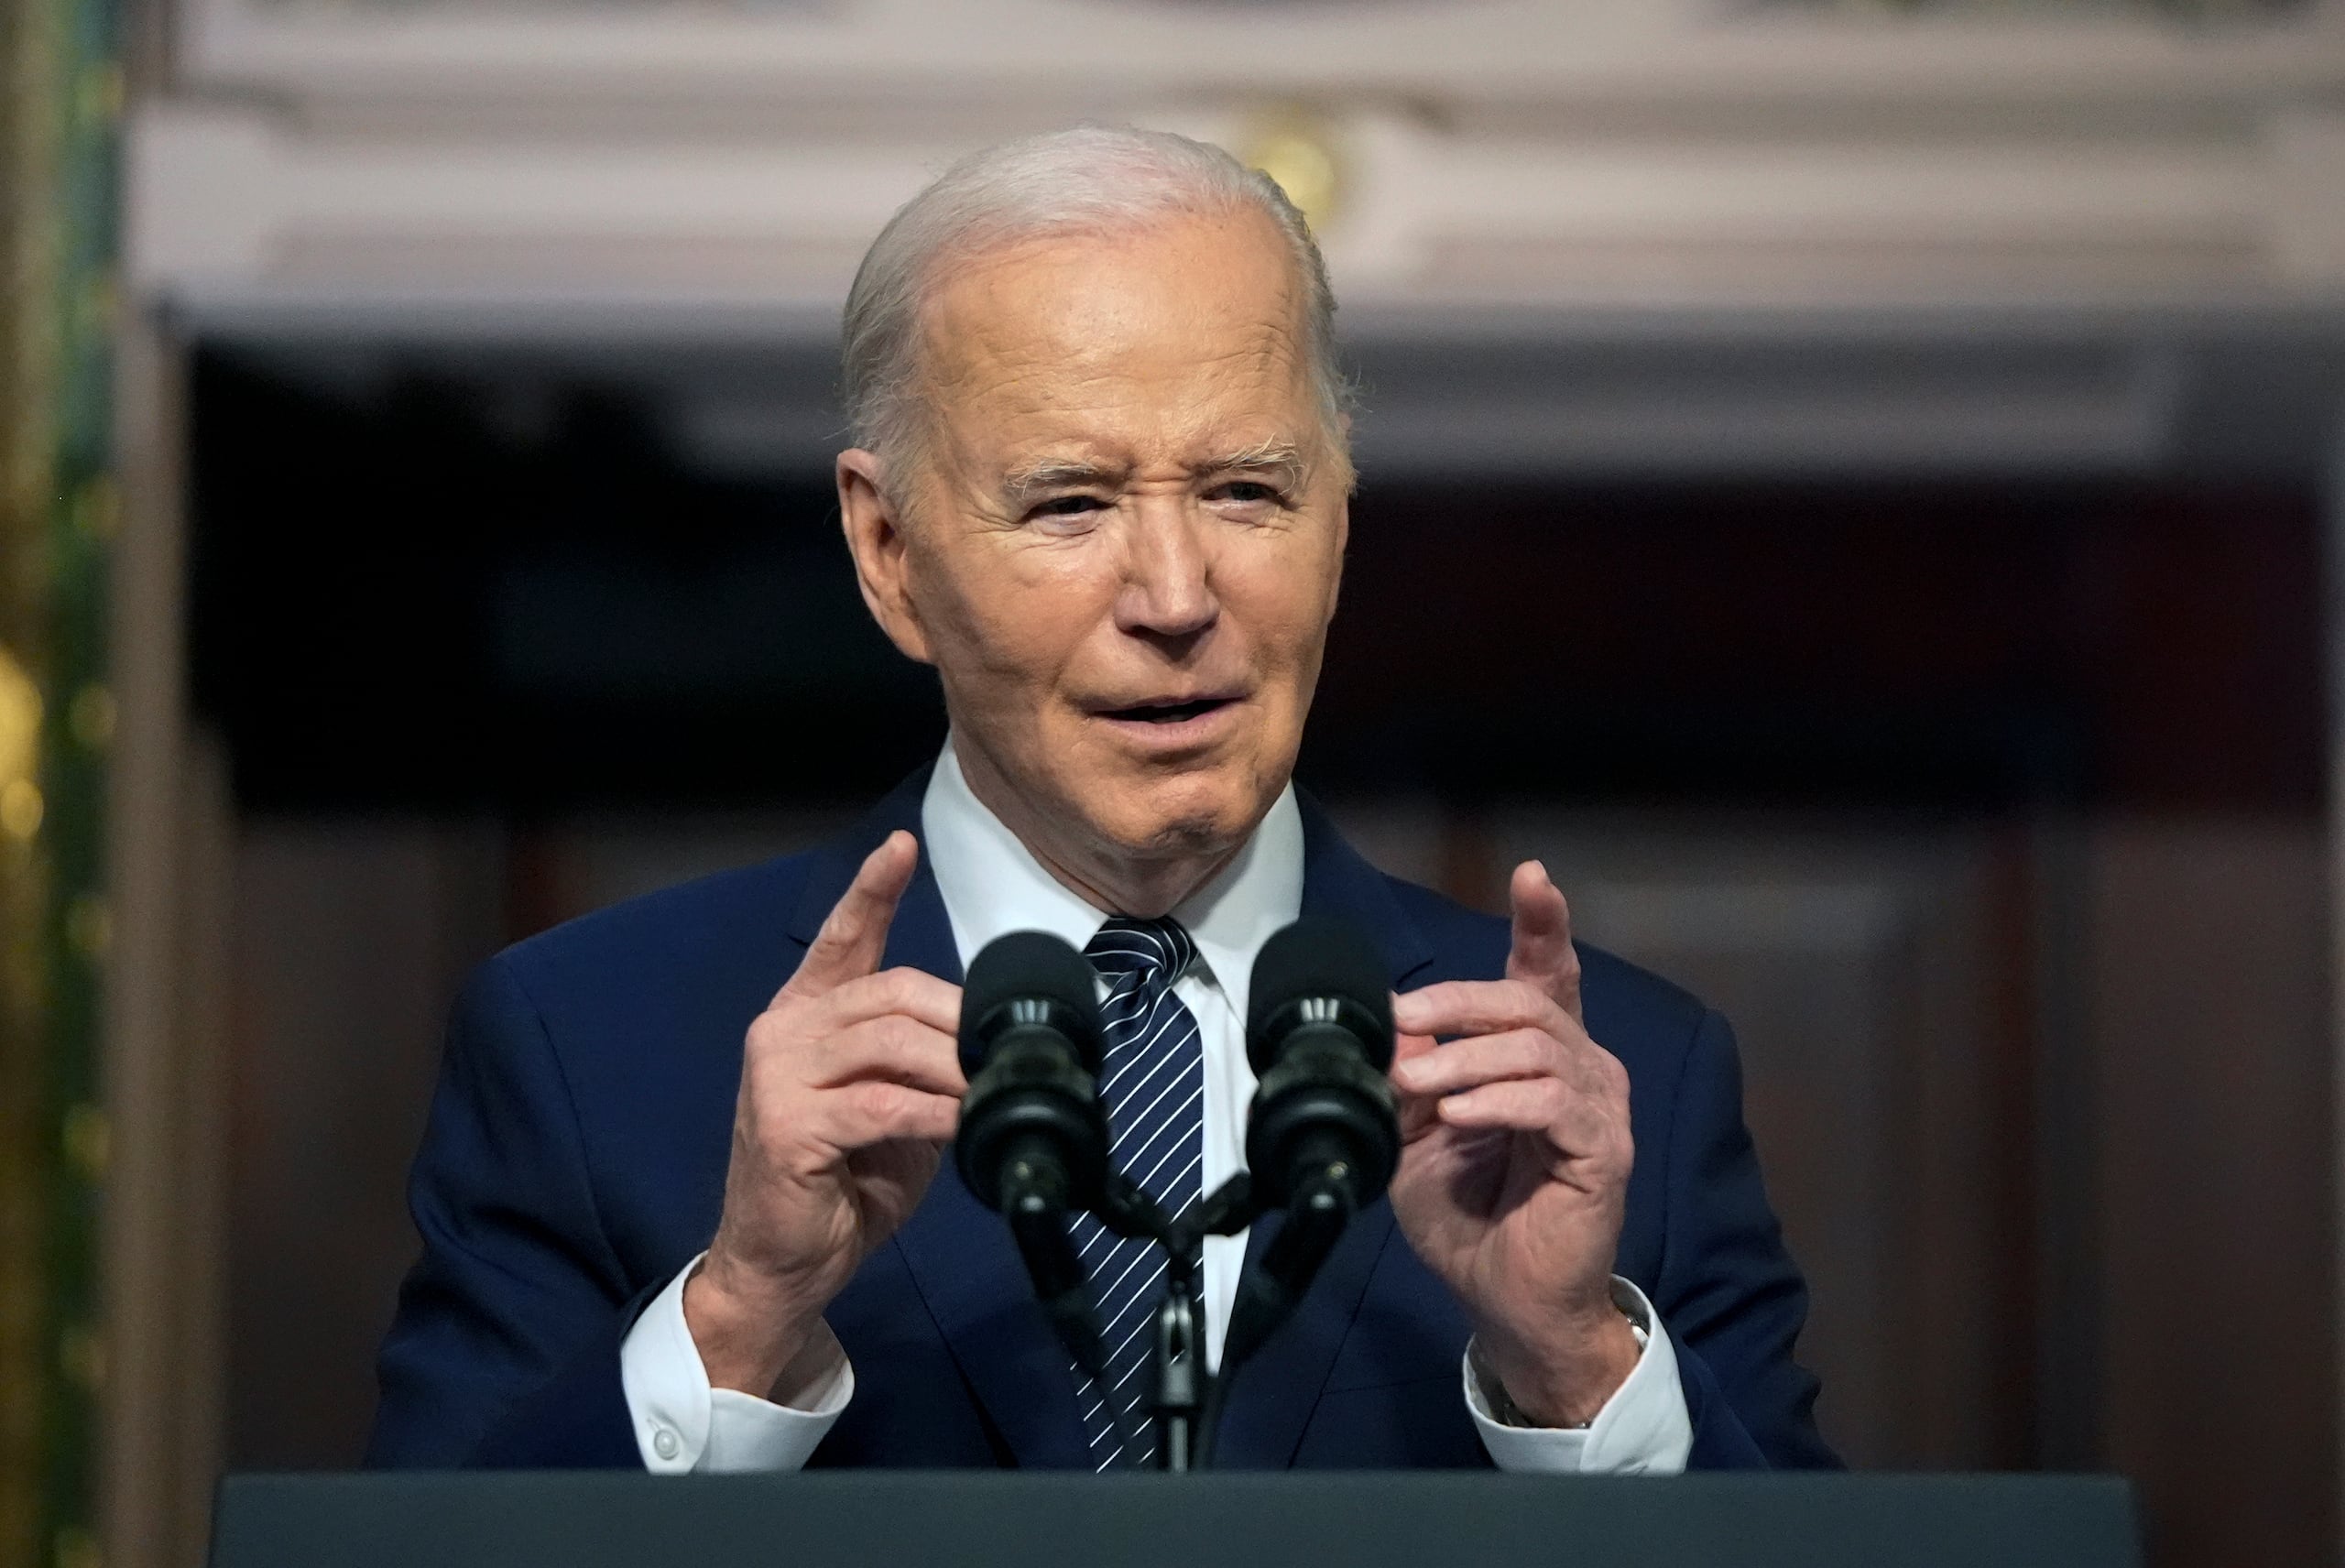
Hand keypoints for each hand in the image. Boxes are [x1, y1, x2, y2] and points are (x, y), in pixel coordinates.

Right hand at [685, 831, 965, 1398]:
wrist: (781, 1265)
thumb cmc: (839, 1187)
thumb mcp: (892, 1114)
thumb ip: (923, 1069)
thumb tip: (989, 1049)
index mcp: (807, 1018)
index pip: (841, 939)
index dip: (872, 891)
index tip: (900, 847)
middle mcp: (785, 1033)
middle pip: (892, 993)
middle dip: (960, 1020)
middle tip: (1004, 1053)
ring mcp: (778, 1075)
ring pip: (890, 1042)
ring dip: (955, 1067)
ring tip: (991, 1089)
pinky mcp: (788, 1124)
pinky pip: (880, 1103)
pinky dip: (932, 1111)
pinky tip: (959, 1122)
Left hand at [1386, 860, 1639, 1426]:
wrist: (1506, 1302)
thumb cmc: (1471, 1219)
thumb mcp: (1416, 1136)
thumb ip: (1407, 1079)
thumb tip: (1387, 1026)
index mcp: (1541, 1057)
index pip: (1549, 974)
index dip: (1543, 922)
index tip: (1533, 875)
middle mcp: (1582, 1069)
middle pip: (1527, 1000)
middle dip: (1457, 1001)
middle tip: (1402, 1021)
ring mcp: (1599, 1108)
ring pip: (1536, 1046)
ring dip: (1463, 1058)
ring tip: (1417, 1085)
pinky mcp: (1603, 1150)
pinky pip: (1551, 1101)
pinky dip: (1497, 1100)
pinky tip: (1461, 1116)